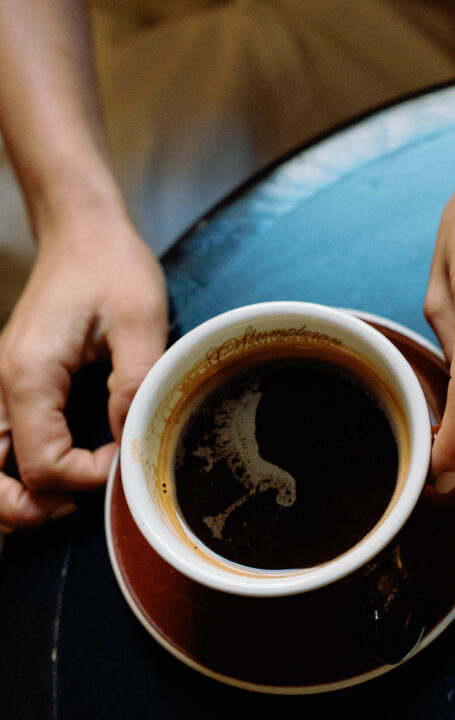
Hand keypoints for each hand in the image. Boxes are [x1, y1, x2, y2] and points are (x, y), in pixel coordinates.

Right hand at [0, 213, 166, 530]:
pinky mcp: (13, 384)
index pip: (43, 463)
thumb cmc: (112, 269)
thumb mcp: (140, 321)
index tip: (126, 457)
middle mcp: (1, 386)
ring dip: (21, 495)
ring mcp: (0, 386)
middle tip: (86, 500)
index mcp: (29, 375)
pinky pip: (0, 443)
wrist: (84, 233)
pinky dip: (19, 469)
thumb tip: (130, 439)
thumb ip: (134, 382)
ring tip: (71, 494)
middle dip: (35, 506)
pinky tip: (63, 468)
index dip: (88, 477)